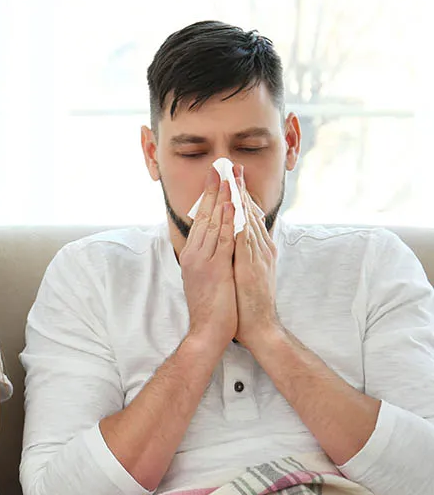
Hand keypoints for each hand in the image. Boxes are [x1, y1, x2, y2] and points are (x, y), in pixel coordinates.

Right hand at [180, 167, 237, 350]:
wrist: (208, 331)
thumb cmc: (210, 308)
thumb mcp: (206, 278)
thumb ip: (209, 258)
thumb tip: (216, 243)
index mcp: (193, 255)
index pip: (201, 220)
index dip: (209, 197)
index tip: (216, 178)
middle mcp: (195, 254)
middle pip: (204, 216)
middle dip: (213, 190)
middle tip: (219, 167)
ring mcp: (203, 261)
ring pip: (212, 223)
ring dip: (221, 198)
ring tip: (227, 178)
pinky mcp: (214, 269)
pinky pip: (222, 240)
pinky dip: (226, 221)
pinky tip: (230, 206)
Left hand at [233, 166, 281, 350]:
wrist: (259, 327)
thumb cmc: (249, 303)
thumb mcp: (246, 273)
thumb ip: (242, 255)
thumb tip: (232, 240)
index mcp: (259, 250)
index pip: (248, 217)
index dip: (240, 196)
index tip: (232, 177)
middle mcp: (261, 249)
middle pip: (250, 213)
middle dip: (240, 189)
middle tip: (233, 167)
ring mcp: (258, 256)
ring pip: (249, 221)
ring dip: (240, 199)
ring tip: (232, 177)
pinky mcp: (253, 266)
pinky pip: (245, 239)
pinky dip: (240, 222)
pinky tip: (234, 208)